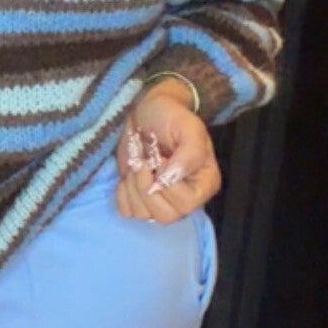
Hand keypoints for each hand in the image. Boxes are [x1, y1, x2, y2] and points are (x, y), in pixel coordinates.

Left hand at [115, 79, 219, 223]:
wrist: (147, 111)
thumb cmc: (172, 117)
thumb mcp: (189, 128)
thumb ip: (189, 155)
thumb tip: (168, 181)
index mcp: (204, 184)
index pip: (186, 203)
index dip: (167, 183)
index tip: (160, 158)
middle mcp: (185, 199)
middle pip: (165, 216)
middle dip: (146, 185)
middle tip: (144, 159)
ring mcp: (161, 202)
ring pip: (143, 215)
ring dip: (133, 185)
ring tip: (138, 162)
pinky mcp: (139, 199)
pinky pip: (127, 211)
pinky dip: (122, 193)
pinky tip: (129, 174)